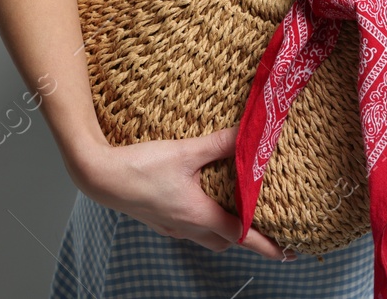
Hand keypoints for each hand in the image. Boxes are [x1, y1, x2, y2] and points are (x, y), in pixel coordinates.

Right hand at [65, 124, 287, 259]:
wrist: (99, 177)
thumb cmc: (139, 168)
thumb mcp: (185, 151)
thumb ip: (219, 144)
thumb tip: (249, 133)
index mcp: (198, 215)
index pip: (242, 235)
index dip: (266, 244)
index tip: (287, 252)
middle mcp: (187, 227)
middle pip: (225, 241)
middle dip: (247, 240)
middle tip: (267, 231)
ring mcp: (171, 226)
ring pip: (206, 237)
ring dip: (224, 231)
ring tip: (239, 215)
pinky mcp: (159, 220)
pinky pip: (189, 229)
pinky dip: (204, 222)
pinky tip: (203, 202)